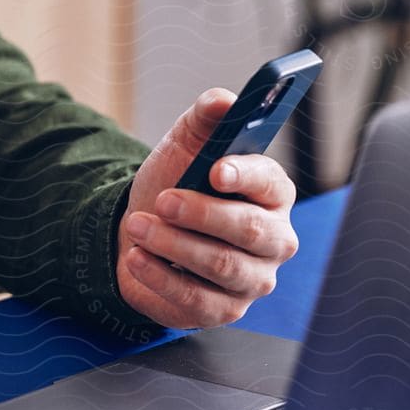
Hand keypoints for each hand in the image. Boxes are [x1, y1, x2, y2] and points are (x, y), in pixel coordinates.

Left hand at [116, 88, 301, 329]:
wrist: (139, 231)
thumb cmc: (174, 185)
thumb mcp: (184, 146)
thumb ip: (205, 119)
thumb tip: (223, 100)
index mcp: (271, 193)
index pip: (271, 183)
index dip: (245, 175)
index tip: (214, 169)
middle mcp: (273, 239)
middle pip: (250, 230)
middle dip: (201, 214)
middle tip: (163, 201)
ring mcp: (252, 279)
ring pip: (221, 265)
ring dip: (173, 244)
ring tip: (138, 226)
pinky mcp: (224, 309)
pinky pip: (196, 298)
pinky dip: (160, 276)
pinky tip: (137, 257)